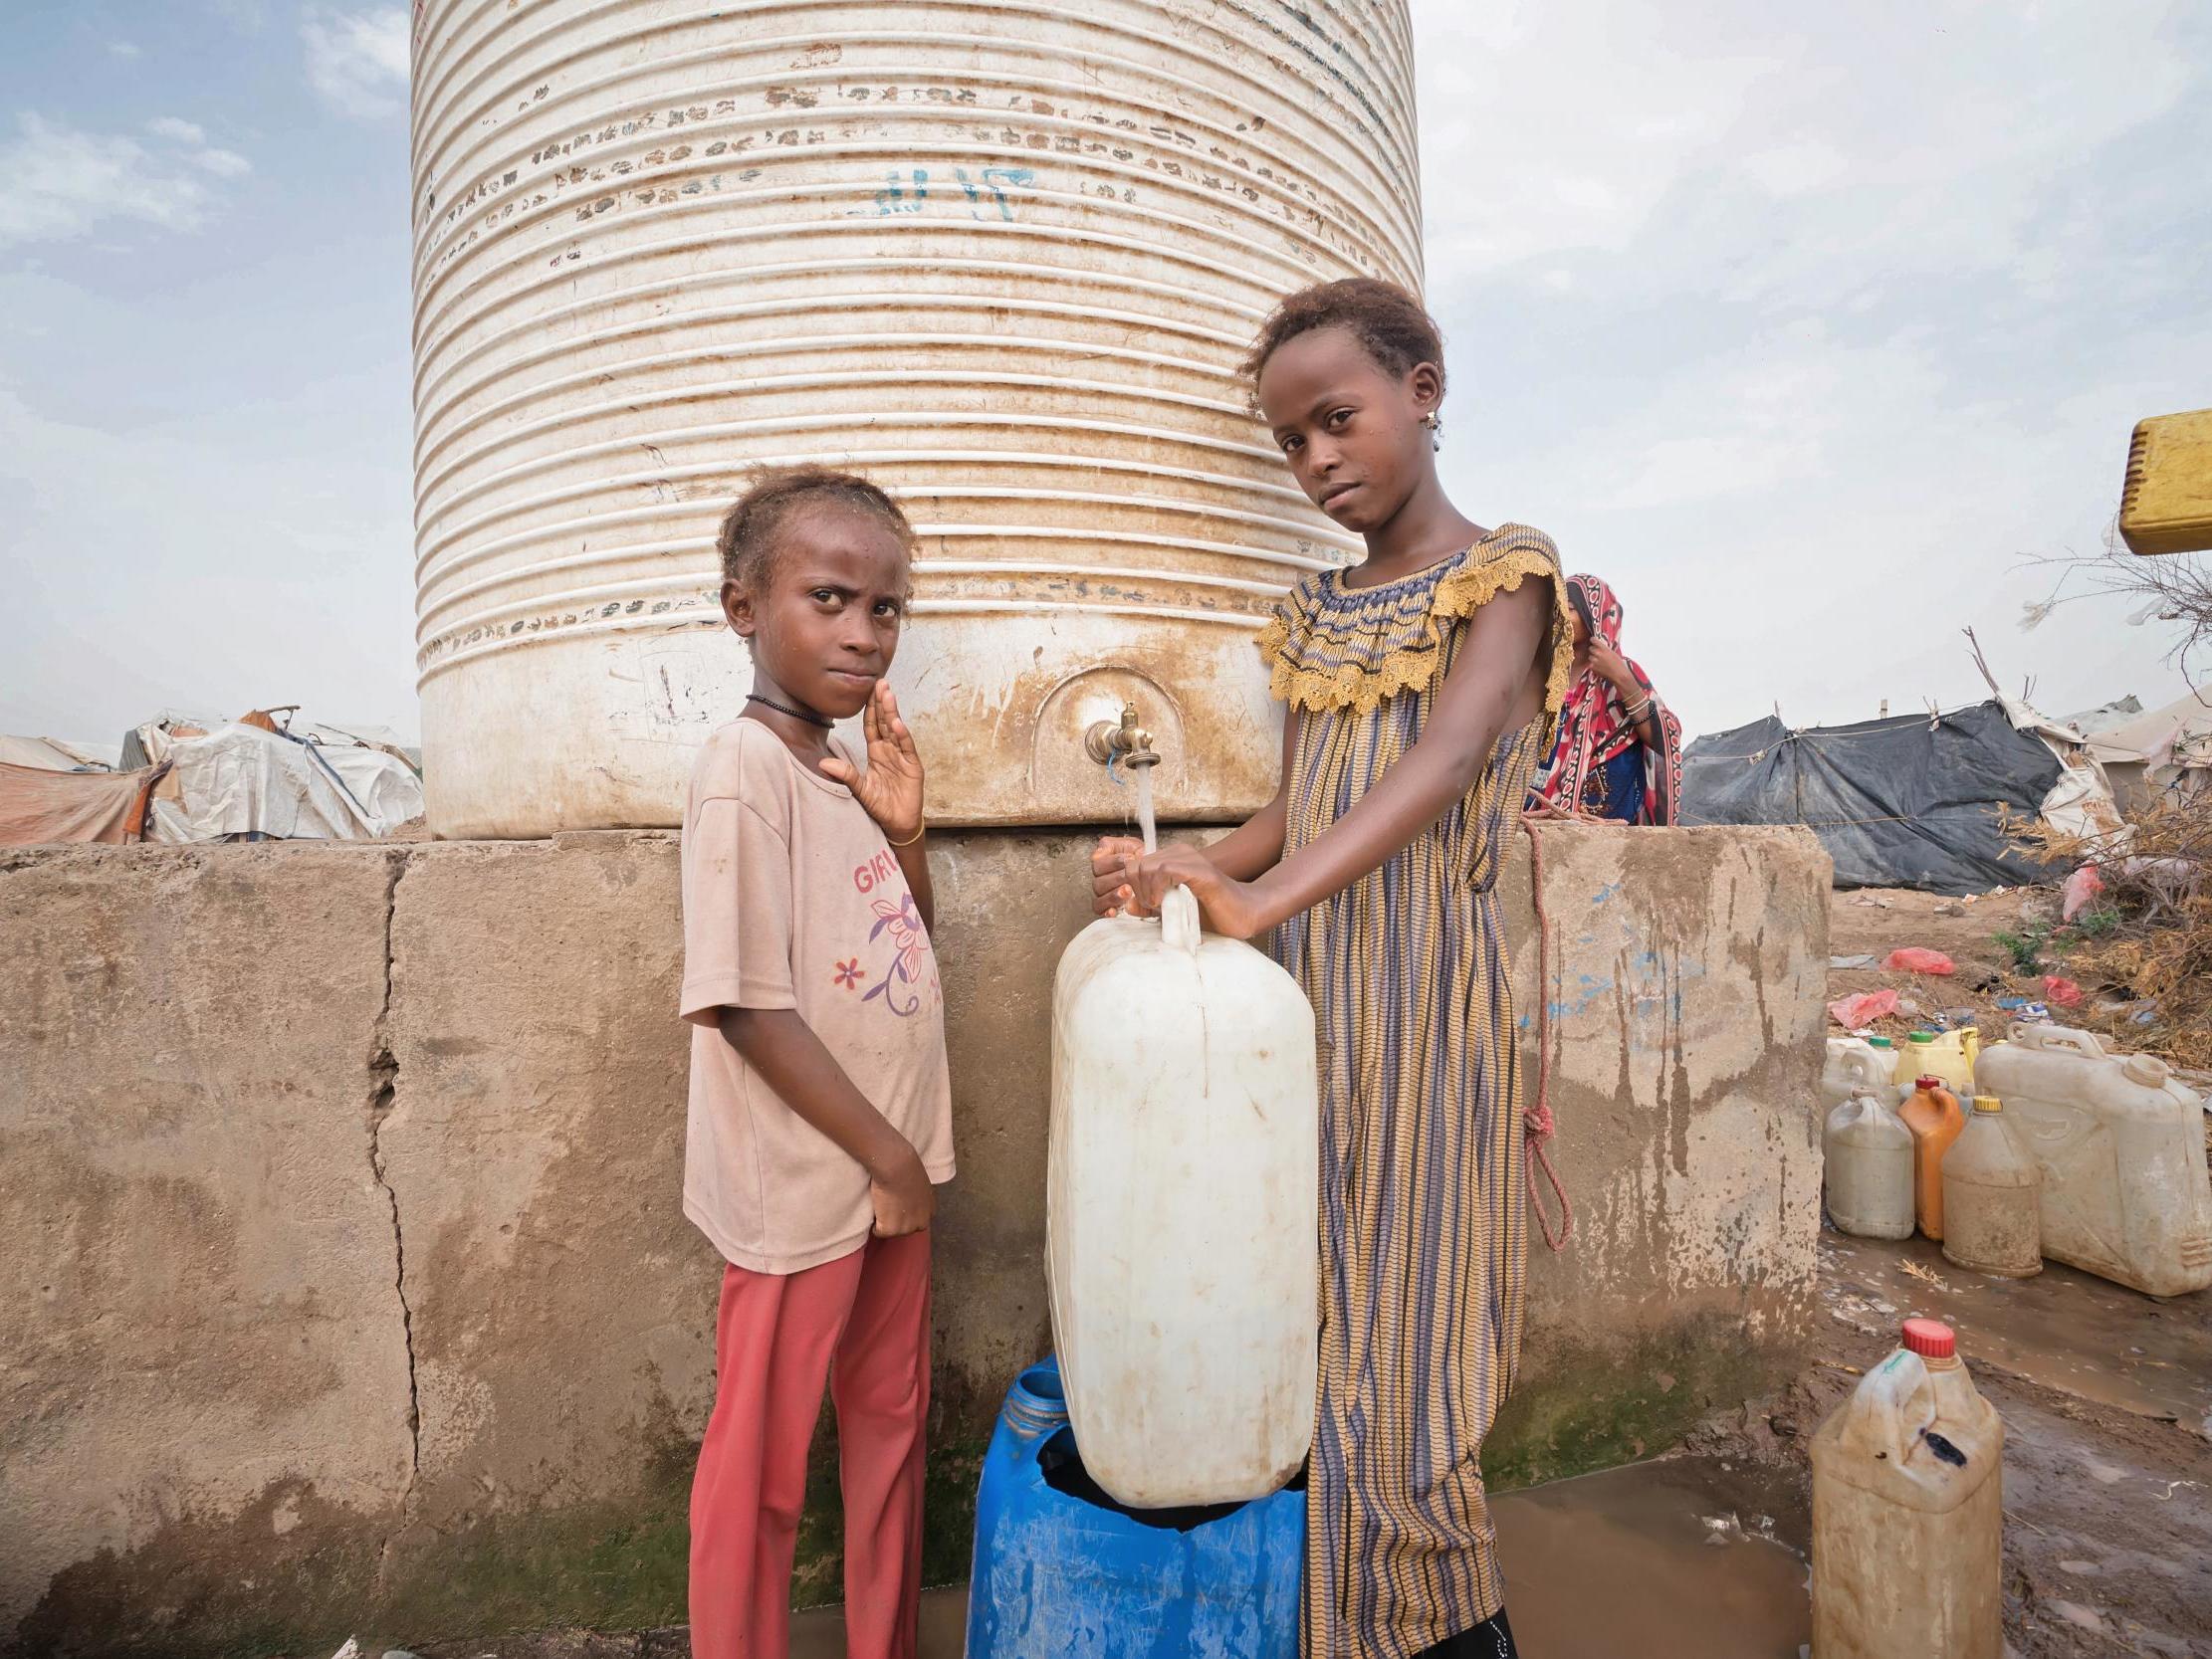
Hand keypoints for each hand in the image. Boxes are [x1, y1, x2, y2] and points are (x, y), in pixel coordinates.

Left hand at [820, 681, 924, 841]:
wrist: (897, 824)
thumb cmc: (880, 806)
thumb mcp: (859, 789)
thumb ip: (845, 774)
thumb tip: (823, 763)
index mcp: (876, 752)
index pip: (872, 725)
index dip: (870, 708)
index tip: (867, 690)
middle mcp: (890, 751)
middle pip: (885, 722)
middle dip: (882, 702)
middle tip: (880, 682)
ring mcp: (902, 758)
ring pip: (896, 731)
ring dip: (892, 713)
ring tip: (888, 695)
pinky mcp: (913, 768)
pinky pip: (906, 749)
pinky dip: (902, 736)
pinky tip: (897, 724)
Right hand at [866, 1145, 934, 1237]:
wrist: (896, 1166)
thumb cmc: (906, 1167)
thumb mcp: (920, 1183)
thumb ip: (917, 1195)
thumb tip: (908, 1197)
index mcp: (930, 1210)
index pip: (918, 1221)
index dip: (906, 1215)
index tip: (898, 1208)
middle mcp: (922, 1222)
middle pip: (906, 1229)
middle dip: (897, 1222)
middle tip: (886, 1207)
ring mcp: (907, 1228)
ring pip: (893, 1232)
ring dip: (885, 1223)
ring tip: (880, 1207)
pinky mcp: (891, 1229)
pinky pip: (878, 1233)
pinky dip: (874, 1225)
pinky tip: (874, 1213)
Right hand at [1092, 835, 1147, 917]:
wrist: (1159, 873)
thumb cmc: (1144, 860)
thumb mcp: (1131, 846)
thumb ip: (1111, 845)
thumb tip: (1097, 854)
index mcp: (1103, 865)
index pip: (1097, 864)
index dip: (1112, 862)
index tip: (1129, 859)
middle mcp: (1101, 881)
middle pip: (1098, 883)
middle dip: (1116, 878)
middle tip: (1129, 876)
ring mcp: (1104, 896)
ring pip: (1099, 899)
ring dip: (1113, 895)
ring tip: (1127, 891)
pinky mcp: (1110, 909)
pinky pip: (1102, 912)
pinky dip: (1107, 911)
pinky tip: (1115, 910)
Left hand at [1130, 844, 1273, 939]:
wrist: (1244, 915)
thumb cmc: (1212, 913)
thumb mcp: (1172, 910)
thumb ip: (1151, 906)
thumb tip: (1127, 905)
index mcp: (1172, 859)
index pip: (1135, 865)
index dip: (1132, 887)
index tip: (1143, 906)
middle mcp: (1180, 853)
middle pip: (1136, 865)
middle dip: (1136, 889)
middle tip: (1151, 908)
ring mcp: (1191, 860)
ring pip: (1148, 866)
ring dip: (1147, 890)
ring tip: (1159, 907)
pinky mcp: (1200, 871)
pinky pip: (1166, 870)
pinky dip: (1158, 888)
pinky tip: (1164, 902)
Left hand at [1586, 641, 1638, 697]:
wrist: (1619, 674)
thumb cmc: (1619, 664)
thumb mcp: (1613, 653)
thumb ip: (1605, 649)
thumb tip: (1599, 646)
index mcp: (1604, 648)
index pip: (1593, 640)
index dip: (1593, 640)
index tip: (1593, 641)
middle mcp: (1598, 653)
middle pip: (1590, 648)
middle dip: (1593, 650)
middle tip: (1598, 654)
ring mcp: (1594, 661)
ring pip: (1590, 657)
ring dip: (1593, 658)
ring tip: (1600, 662)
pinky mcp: (1592, 667)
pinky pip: (1590, 664)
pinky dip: (1593, 665)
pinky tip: (1600, 667)